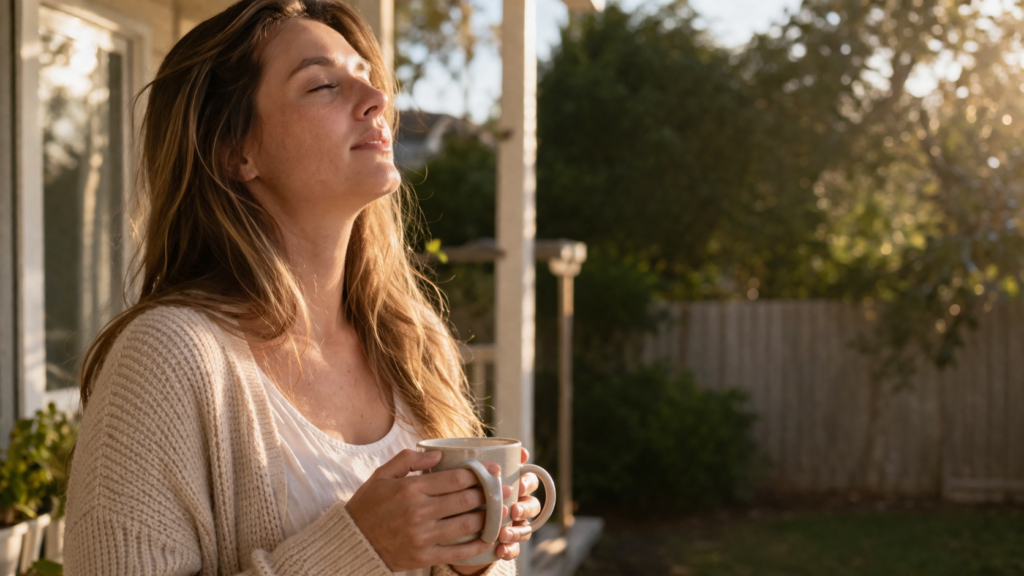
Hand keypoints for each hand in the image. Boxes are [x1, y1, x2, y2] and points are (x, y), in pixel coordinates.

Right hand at [346, 449, 512, 571]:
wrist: (351, 541)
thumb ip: (409, 459)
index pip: (454, 478)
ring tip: (502, 511)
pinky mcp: (423, 556)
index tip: (494, 469)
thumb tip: (439, 453)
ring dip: (488, 518)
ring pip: (465, 525)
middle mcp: (418, 512)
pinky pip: (456, 552)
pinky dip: (475, 546)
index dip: (479, 473)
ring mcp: (421, 536)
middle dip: (490, 493)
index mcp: (410, 489)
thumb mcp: (382, 475)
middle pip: (465, 500)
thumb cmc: (368, 504)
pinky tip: (488, 539)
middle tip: (505, 488)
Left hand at [450, 448, 540, 573]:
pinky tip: (500, 550)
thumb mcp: (451, 479)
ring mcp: (511, 524)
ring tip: (504, 533)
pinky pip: (514, 548)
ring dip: (517, 530)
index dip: (527, 481)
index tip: (518, 484)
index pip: (527, 478)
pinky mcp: (504, 543)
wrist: (453, 525)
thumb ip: (444, 465)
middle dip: (525, 507)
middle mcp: (515, 502)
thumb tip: (437, 454)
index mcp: (510, 481)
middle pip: (531, 503)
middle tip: (513, 510)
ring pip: (525, 527)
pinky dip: (510, 549)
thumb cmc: (452, 494)